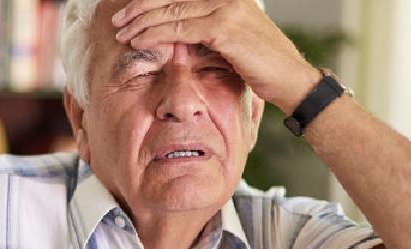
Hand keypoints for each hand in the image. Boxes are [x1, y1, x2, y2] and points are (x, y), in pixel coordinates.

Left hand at [112, 0, 321, 113]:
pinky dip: (156, 34)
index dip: (153, 1)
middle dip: (141, 8)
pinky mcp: (225, 28)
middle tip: (118, 20)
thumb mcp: (233, 41)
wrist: (291, 80)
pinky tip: (139, 40)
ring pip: (173, 12)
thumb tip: (180, 34)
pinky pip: (181, 29)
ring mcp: (227, 8)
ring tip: (122, 32)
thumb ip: (209, 31)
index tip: (130, 12)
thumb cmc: (263, 66)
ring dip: (142, 22)